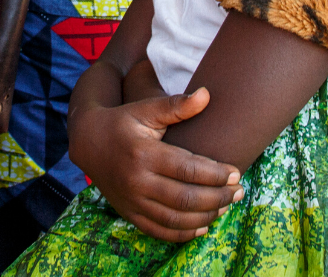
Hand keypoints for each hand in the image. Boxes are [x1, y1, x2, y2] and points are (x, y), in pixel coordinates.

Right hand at [69, 89, 243, 241]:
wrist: (89, 142)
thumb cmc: (124, 121)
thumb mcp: (146, 108)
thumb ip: (177, 105)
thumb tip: (206, 94)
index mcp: (144, 154)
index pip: (188, 170)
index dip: (215, 174)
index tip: (236, 173)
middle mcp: (137, 181)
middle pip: (185, 198)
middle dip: (218, 197)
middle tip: (239, 192)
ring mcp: (132, 201)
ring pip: (175, 219)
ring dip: (206, 217)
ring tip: (227, 207)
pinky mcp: (129, 213)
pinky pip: (159, 231)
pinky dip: (183, 234)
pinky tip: (203, 228)